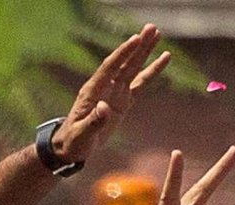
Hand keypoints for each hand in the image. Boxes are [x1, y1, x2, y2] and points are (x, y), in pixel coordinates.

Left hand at [50, 24, 170, 163]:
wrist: (70, 147)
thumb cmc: (72, 141)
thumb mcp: (81, 135)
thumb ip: (93, 122)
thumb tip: (104, 108)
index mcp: (92, 92)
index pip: (110, 67)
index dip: (123, 53)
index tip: (136, 39)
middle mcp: (104, 88)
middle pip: (124, 62)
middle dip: (137, 46)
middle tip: (152, 27)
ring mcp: (114, 92)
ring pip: (133, 68)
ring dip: (145, 52)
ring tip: (157, 34)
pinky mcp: (123, 100)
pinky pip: (141, 83)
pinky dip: (152, 71)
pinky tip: (164, 58)